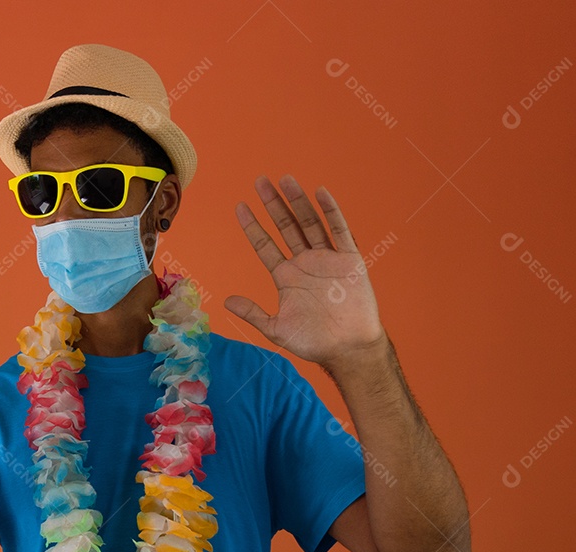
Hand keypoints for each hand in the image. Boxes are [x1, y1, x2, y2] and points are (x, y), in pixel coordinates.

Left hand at [224, 174, 386, 370]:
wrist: (349, 349)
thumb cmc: (314, 342)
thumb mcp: (277, 328)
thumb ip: (253, 313)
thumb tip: (226, 301)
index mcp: (287, 277)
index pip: (265, 245)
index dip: (253, 226)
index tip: (240, 206)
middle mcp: (305, 263)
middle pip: (286, 227)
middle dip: (273, 205)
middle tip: (259, 181)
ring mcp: (327, 259)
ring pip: (310, 223)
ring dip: (298, 201)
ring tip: (285, 179)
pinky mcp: (349, 260)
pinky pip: (340, 231)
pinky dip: (331, 212)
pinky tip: (320, 193)